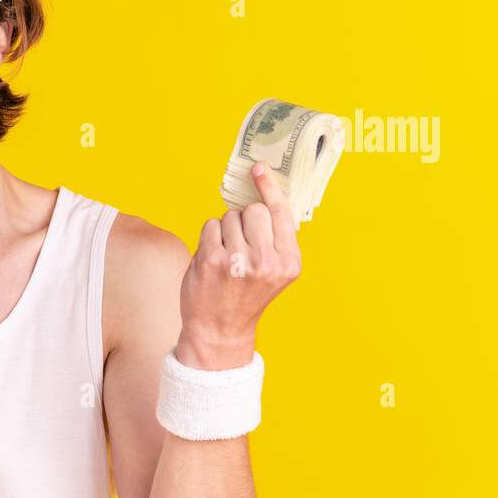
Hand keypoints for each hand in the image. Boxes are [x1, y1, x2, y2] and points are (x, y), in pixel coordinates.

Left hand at [176, 162, 301, 368]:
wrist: (220, 330)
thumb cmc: (246, 296)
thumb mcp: (274, 272)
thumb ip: (275, 239)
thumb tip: (263, 196)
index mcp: (288, 262)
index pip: (281, 213)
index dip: (269, 187)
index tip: (258, 168)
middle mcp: (266, 262)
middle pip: (253, 211)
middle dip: (243, 219)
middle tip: (239, 244)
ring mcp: (237, 261)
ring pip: (229, 217)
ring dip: (224, 230)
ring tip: (226, 257)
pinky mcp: (211, 261)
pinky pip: (210, 226)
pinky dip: (209, 237)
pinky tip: (212, 259)